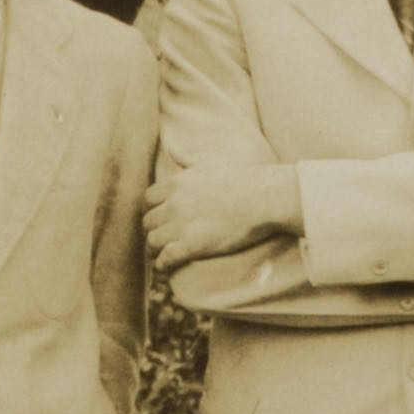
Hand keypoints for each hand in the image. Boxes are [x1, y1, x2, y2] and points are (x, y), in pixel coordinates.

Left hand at [159, 163, 306, 260]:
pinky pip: (166, 258)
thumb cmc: (243, 178)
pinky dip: (162, 264)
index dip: (152, 209)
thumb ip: (186, 157)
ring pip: (152, 241)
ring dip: (155, 249)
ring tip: (160, 255)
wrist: (265, 197)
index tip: (160, 216)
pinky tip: (166, 267)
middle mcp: (174, 204)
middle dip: (153, 230)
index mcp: (177, 184)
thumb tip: (170, 146)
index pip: (148, 199)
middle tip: (161, 237)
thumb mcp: (210, 161)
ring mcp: (181, 225)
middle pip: (148, 221)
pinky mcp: (192, 245)